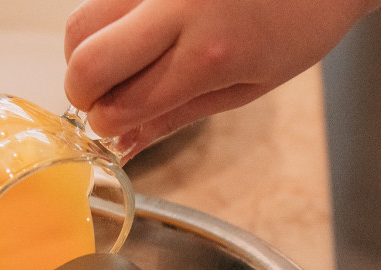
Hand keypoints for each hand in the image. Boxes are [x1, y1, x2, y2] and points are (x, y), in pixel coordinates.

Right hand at [64, 0, 380, 158]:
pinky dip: (107, 25)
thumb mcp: (247, 87)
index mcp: (211, 54)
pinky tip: (136, 32)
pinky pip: (104, 1)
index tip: (112, 127)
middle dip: (81, 93)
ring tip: (118, 63)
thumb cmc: (299, 23)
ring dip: (86, 54)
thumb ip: (176, 115)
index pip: (122, 105)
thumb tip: (122, 144)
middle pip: (86, 62)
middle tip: (101, 99)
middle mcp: (178, 7)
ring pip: (81, 24)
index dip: (108, 124)